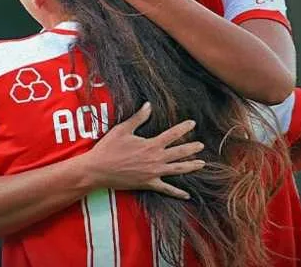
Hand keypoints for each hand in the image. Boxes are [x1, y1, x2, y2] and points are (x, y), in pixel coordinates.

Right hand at [83, 102, 205, 198]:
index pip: (172, 134)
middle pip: (179, 152)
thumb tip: (149, 105)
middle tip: (201, 145)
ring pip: (178, 169)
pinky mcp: (148, 183)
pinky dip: (177, 192)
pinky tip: (187, 195)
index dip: (184, 128)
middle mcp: (156, 159)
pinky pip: (166, 189)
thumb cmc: (108, 148)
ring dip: (191, 166)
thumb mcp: (122, 129)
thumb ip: (138, 118)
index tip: (193, 123)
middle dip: (192, 148)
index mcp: (151, 145)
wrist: (98, 169)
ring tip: (201, 164)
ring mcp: (154, 173)